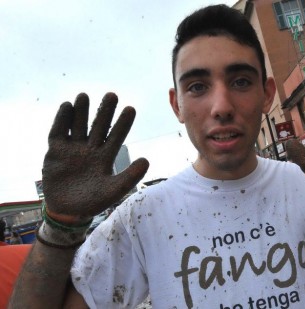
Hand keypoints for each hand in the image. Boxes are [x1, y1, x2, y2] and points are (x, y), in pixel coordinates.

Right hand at [42, 93, 148, 223]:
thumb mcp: (114, 190)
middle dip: (105, 111)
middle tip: (112, 94)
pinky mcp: (55, 151)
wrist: (68, 212)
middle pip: (99, 126)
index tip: (131, 108)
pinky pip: (58, 132)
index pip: (116, 136)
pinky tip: (67, 105)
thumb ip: (130, 176)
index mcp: (105, 157)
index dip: (123, 123)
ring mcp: (73, 149)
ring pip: (79, 125)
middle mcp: (90, 149)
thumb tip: (147, 160)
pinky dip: (62, 119)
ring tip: (85, 95)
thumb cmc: (93, 202)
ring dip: (82, 111)